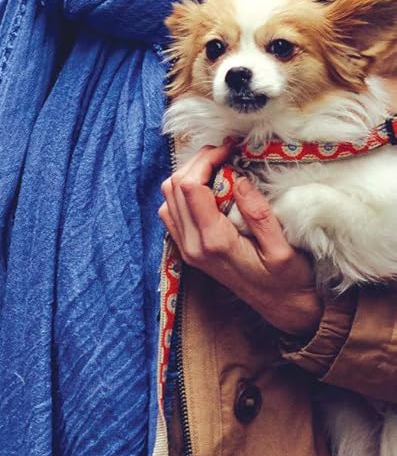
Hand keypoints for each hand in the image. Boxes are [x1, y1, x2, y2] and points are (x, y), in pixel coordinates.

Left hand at [159, 145, 322, 336]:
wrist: (280, 307)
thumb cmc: (288, 278)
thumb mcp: (283, 248)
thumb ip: (259, 214)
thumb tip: (238, 180)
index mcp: (214, 242)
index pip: (191, 187)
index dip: (207, 159)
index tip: (230, 149)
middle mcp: (193, 246)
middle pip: (174, 188)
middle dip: (196, 162)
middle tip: (224, 152)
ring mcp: (187, 249)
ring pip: (168, 199)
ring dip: (188, 175)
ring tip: (217, 165)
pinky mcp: (188, 250)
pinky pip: (171, 214)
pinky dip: (183, 193)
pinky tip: (209, 188)